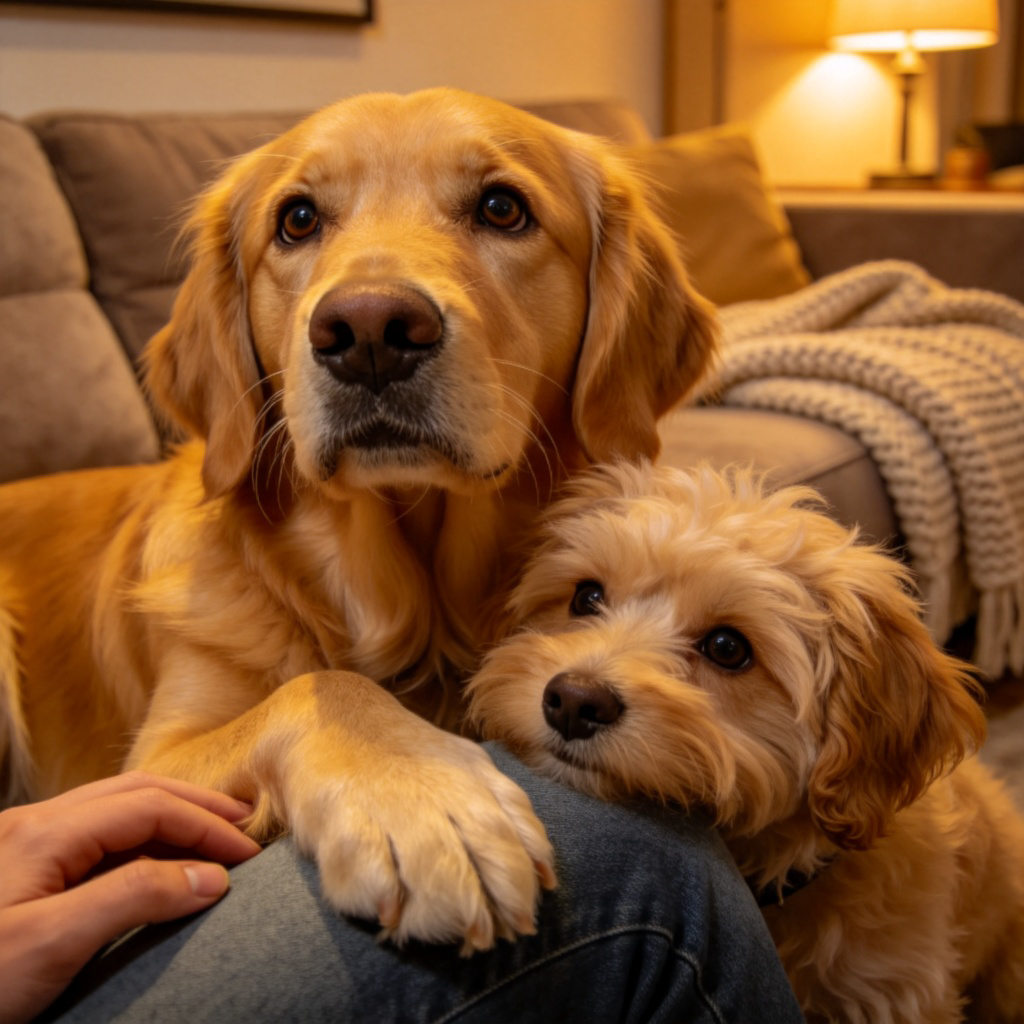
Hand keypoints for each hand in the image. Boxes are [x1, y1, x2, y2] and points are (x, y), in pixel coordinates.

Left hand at [0, 771, 260, 1023]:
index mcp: (45, 831)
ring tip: (212, 832)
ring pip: (115, 806)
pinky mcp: (21, 865)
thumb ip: (134, 897)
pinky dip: (141, 833)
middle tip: (244, 826)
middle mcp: (36, 823)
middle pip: (135, 792)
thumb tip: (211, 876)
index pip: (148, 807)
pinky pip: (95, 831)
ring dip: (170, 813)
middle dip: (194, 806)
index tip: (247, 855)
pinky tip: (158, 853)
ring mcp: (25, 841)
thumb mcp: (53, 943)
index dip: (203, 825)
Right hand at [279, 674, 556, 953]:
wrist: (326, 717)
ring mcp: (391, 798)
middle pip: (488, 841)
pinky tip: (390, 916)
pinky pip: (364, 855)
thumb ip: (505, 817)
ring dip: (454, 903)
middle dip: (502, 894)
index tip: (527, 919)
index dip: (525, 879)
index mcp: (473, 776)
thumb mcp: (462, 773)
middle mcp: (440, 785)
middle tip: (497, 938)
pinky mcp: (339, 811)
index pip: (516, 828)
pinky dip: (381, 889)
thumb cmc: (403, 761)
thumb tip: (544, 878)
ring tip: (461, 935)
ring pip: (435, 856)